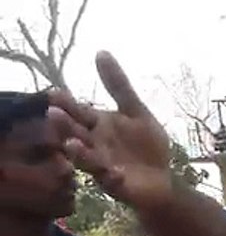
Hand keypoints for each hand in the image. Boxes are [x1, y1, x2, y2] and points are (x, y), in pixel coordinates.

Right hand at [46, 51, 176, 209]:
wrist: (162, 177)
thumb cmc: (145, 144)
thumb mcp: (136, 111)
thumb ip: (119, 85)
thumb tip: (101, 51)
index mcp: (97, 125)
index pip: (79, 111)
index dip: (67, 103)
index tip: (54, 92)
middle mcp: (94, 144)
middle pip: (75, 133)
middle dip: (64, 125)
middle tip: (53, 113)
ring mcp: (103, 166)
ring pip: (87, 159)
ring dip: (79, 152)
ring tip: (71, 143)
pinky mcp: (117, 184)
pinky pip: (112, 181)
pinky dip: (112, 176)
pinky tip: (115, 171)